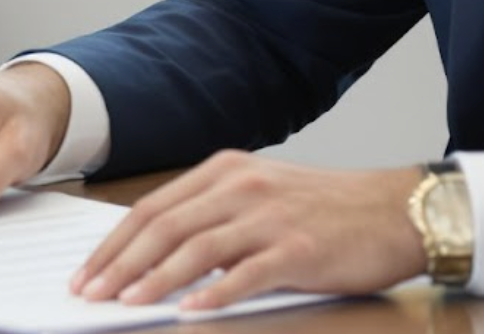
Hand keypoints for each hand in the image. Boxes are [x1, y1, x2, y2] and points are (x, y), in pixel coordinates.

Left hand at [72, 152, 424, 310]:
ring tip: (124, 303)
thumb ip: (214, 215)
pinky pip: (246, 274)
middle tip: (89, 293)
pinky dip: (214, 295)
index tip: (86, 271)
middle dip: (119, 263)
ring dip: (153, 279)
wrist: (398, 209)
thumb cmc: (329, 208)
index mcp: (226, 170)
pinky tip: (189, 312)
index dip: (114, 243)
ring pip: (196, 249)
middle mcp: (242, 186)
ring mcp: (269, 216)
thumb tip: (156, 256)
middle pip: (164, 226)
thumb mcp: (262, 196)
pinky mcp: (298, 247)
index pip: (154, 208)